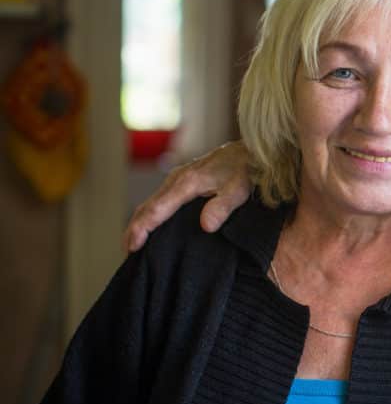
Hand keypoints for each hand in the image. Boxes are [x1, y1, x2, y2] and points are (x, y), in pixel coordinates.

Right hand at [122, 141, 252, 251]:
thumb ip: (222, 207)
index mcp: (186, 183)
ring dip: (140, 222)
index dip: (143, 228)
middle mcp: (176, 179)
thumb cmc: (244, 169)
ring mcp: (177, 179)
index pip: (157, 209)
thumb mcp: (238, 189)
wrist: (248, 150)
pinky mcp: (182, 181)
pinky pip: (160, 199)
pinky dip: (150, 214)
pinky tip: (152, 227)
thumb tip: (206, 225)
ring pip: (151, 203)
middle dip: (134, 229)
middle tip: (127, 253)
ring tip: (134, 244)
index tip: (133, 246)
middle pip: (147, 207)